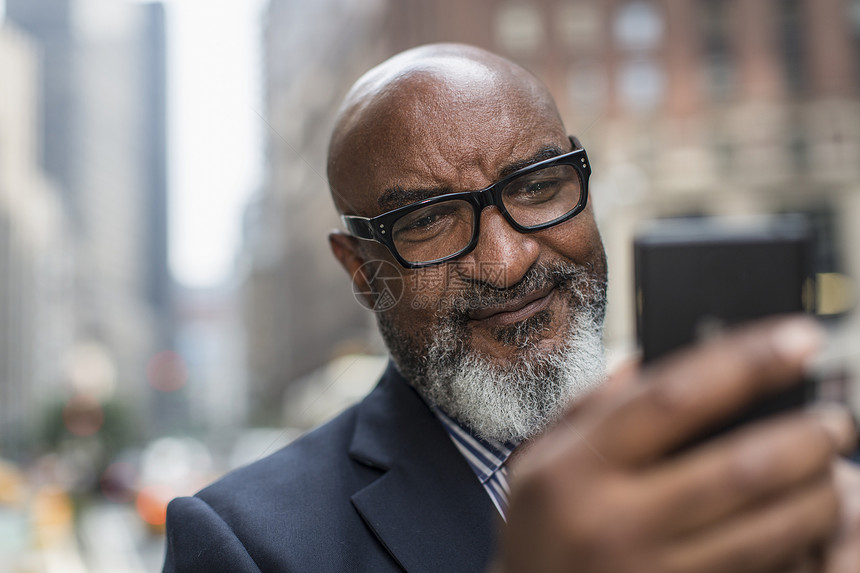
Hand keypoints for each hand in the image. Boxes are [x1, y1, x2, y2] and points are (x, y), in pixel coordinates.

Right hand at [497, 317, 855, 572]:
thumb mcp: (539, 458)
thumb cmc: (539, 531)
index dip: (745, 362)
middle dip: (805, 438)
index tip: (798, 338)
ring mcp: (652, 572)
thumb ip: (591, 406)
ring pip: (766, 530)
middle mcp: (613, 521)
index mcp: (575, 467)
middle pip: (739, 468)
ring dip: (816, 495)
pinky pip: (760, 571)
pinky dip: (798, 544)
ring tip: (829, 471)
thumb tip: (653, 358)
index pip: (673, 397)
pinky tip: (805, 522)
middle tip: (834, 419)